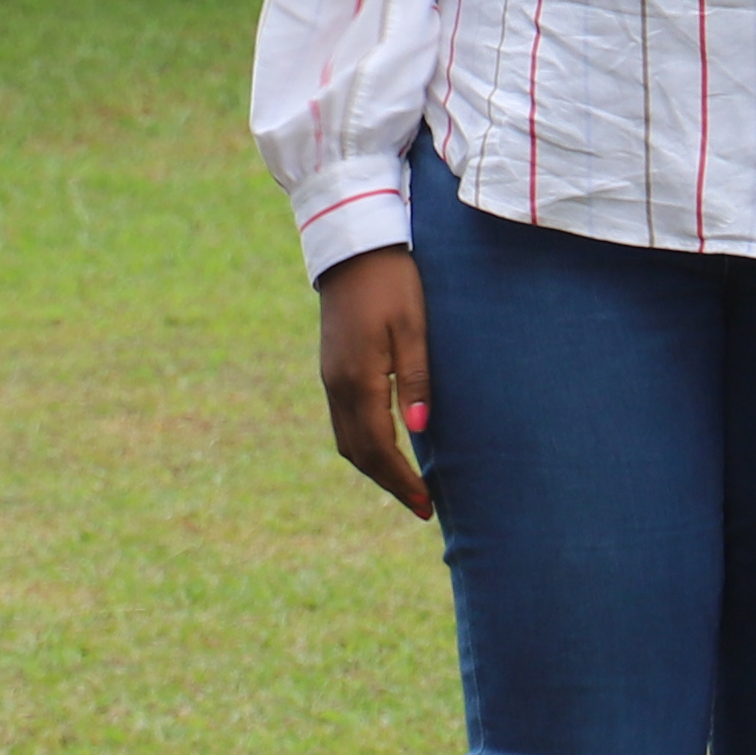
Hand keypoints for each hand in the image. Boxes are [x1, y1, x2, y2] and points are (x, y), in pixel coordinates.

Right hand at [315, 246, 431, 520]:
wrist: (352, 248)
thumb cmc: (392, 283)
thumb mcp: (414, 328)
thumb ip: (415, 380)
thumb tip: (418, 431)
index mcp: (358, 379)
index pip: (377, 447)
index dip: (401, 480)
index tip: (425, 504)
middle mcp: (337, 385)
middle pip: (358, 453)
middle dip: (389, 482)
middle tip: (421, 506)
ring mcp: (330, 378)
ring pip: (347, 441)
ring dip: (374, 468)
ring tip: (406, 486)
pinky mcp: (331, 369)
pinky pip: (343, 422)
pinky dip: (363, 446)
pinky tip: (385, 450)